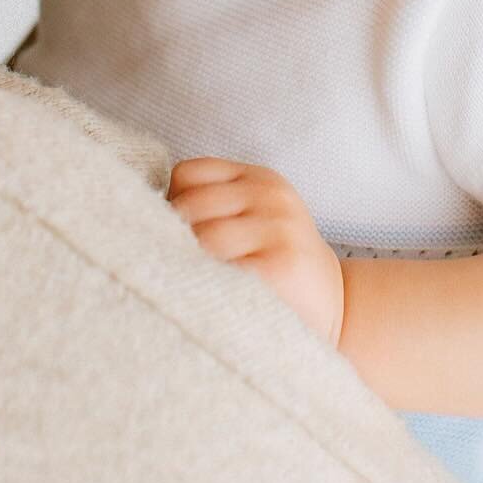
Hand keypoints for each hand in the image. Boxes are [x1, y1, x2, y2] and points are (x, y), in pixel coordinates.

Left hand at [167, 157, 344, 346]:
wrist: (340, 309)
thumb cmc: (279, 267)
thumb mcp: (257, 220)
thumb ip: (216, 208)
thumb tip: (142, 216)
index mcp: (259, 178)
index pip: (186, 173)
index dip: (170, 204)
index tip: (173, 235)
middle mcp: (270, 194)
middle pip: (189, 206)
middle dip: (170, 238)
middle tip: (170, 267)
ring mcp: (278, 227)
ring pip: (202, 238)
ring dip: (185, 265)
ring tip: (187, 284)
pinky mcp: (279, 265)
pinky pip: (222, 270)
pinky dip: (205, 284)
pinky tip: (207, 298)